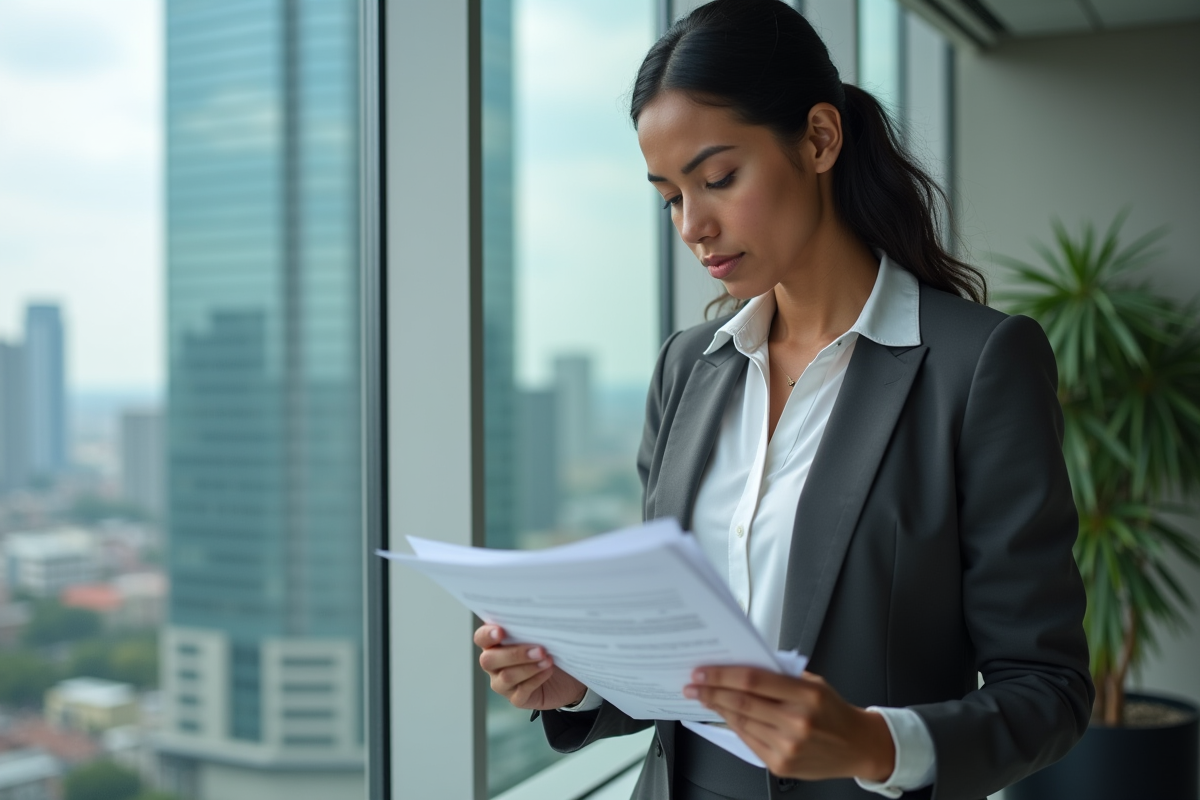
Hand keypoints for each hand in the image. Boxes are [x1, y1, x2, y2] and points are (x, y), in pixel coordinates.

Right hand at [474, 624, 587, 710]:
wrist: (566, 677)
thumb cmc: (549, 650)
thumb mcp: (540, 636)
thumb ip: (529, 628)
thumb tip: (533, 616)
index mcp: (495, 644)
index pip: (481, 638)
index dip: (487, 634)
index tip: (501, 631)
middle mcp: (494, 665)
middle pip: (489, 660)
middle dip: (514, 654)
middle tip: (539, 649)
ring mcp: (503, 684)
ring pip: (506, 677)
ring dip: (528, 667)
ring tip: (548, 659)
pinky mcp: (517, 699)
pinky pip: (521, 692)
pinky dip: (536, 679)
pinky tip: (548, 671)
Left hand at [684, 667, 894, 781]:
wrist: (858, 746)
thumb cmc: (834, 711)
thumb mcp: (815, 683)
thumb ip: (781, 675)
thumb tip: (742, 663)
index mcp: (806, 696)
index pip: (753, 680)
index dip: (722, 675)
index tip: (703, 671)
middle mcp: (796, 722)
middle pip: (741, 702)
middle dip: (711, 691)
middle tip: (693, 684)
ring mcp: (788, 746)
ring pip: (741, 722)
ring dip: (717, 708)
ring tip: (703, 697)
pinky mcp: (780, 764)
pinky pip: (748, 740)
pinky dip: (733, 725)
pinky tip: (724, 715)